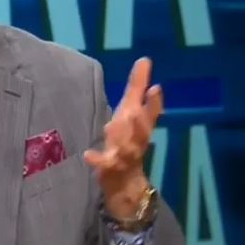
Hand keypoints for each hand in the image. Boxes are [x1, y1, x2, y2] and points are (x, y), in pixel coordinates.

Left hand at [83, 57, 162, 219]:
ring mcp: (126, 156)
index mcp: (141, 126)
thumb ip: (137, 88)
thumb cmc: (128, 140)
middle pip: (142, 130)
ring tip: (112, 127)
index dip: (154, 102)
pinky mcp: (111, 169)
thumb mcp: (131, 113)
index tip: (156, 87)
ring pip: (128, 147)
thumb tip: (144, 60)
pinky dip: (97, 159)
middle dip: (142, 119)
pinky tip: (88, 154)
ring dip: (122, 138)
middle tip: (137, 109)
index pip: (152, 113)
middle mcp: (137, 140)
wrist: (127, 183)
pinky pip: (105, 164)